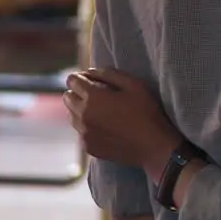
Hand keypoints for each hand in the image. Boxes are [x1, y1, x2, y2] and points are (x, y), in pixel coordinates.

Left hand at [64, 68, 183, 175]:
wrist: (152, 146)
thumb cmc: (146, 112)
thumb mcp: (134, 85)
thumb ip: (109, 74)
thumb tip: (91, 72)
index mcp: (93, 97)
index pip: (72, 81)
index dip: (82, 77)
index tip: (93, 80)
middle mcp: (83, 115)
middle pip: (67, 97)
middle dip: (78, 92)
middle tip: (98, 95)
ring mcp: (84, 133)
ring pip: (71, 115)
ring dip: (81, 110)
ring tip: (102, 112)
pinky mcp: (88, 147)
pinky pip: (80, 131)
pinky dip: (87, 126)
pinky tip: (105, 128)